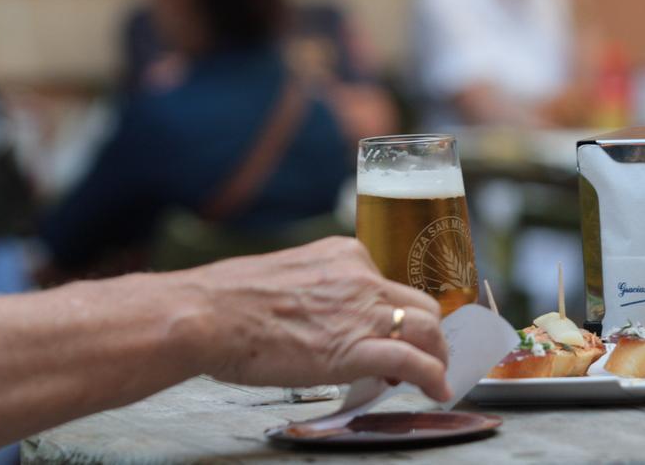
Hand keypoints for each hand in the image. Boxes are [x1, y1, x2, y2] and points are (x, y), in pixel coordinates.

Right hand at [186, 237, 451, 400]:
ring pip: (427, 329)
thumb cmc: (230, 302)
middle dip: (427, 334)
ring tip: (436, 376)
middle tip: (423, 356)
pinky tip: (437, 390)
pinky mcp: (356, 347)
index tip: (394, 333)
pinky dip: (433, 376)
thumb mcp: (289, 276)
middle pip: (420, 304)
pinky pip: (412, 361)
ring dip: (437, 356)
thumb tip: (326, 318)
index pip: (390, 285)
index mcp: (344, 255)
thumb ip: (320, 291)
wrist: (207, 315)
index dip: (398, 314)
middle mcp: (361, 277)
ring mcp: (362, 311)